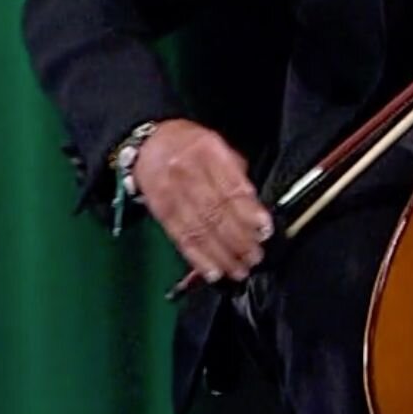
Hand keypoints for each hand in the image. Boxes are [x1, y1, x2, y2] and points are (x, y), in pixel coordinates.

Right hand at [133, 118, 272, 282]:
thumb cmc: (188, 144)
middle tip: (255, 255)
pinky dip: (198, 258)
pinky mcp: (161, 212)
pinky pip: (181, 238)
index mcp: (208, 151)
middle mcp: (188, 173)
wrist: (147, 144)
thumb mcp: (217, 143)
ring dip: (222, 254)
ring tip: (238, 269)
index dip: (250, 212)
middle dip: (239, 239)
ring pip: (199, 230)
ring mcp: (172, 194)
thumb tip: (254, 205)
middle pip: (216, 212)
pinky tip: (213, 270)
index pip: (232, 187)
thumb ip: (236, 172)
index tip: (264, 230)